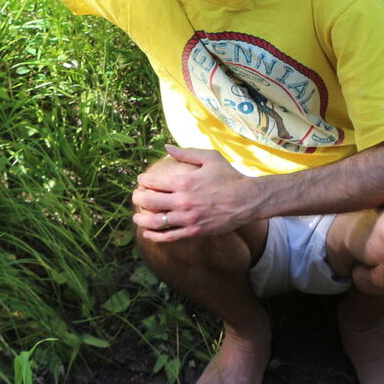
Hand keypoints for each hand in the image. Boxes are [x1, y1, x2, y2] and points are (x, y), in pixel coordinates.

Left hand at [131, 145, 261, 241]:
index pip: (153, 182)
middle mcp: (183, 201)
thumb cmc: (229, 176)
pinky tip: (148, 233)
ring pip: (156, 222)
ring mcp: (188, 218)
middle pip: (149, 201)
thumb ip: (186, 152)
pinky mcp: (194, 231)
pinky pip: (169, 236)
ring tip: (137, 216)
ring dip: (142, 219)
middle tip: (136, 196)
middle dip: (138, 198)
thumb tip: (166, 147)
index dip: (143, 180)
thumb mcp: (210, 158)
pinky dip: (155, 236)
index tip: (141, 180)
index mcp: (184, 182)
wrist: (247, 200)